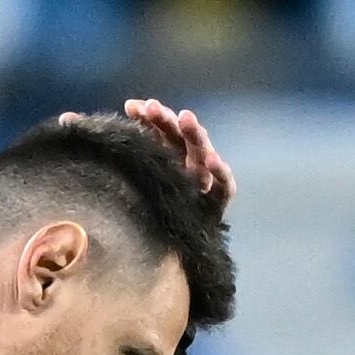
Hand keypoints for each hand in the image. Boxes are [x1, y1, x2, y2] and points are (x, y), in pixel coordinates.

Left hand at [114, 97, 232, 212]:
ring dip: (194, 133)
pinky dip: (221, 171)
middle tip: (153, 107)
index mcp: (170, 153)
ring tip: (185, 118)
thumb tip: (130, 106)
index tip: (131, 107)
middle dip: (167, 119)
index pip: (160, 128)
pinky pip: (225, 185)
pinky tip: (213, 160)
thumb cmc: (155, 208)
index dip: (149, 116)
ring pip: (202, 151)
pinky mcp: (219, 199)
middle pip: (179, 135)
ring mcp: (206, 178)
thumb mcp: (144, 174)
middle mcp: (188, 161)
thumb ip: (139, 144)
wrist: (173, 247)